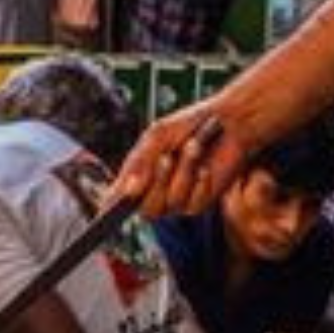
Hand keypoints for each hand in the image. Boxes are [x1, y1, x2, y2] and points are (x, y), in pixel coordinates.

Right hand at [116, 100, 255, 217]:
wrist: (226, 122)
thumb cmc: (189, 125)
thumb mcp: (157, 136)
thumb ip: (139, 162)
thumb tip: (126, 191)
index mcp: (139, 177)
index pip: (120, 202)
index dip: (113, 209)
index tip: (107, 211)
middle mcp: (157, 194)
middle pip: (147, 210)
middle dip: (158, 183)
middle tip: (166, 158)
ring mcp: (179, 200)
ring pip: (172, 203)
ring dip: (183, 173)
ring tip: (194, 147)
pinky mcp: (201, 202)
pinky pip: (193, 202)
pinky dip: (199, 182)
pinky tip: (206, 166)